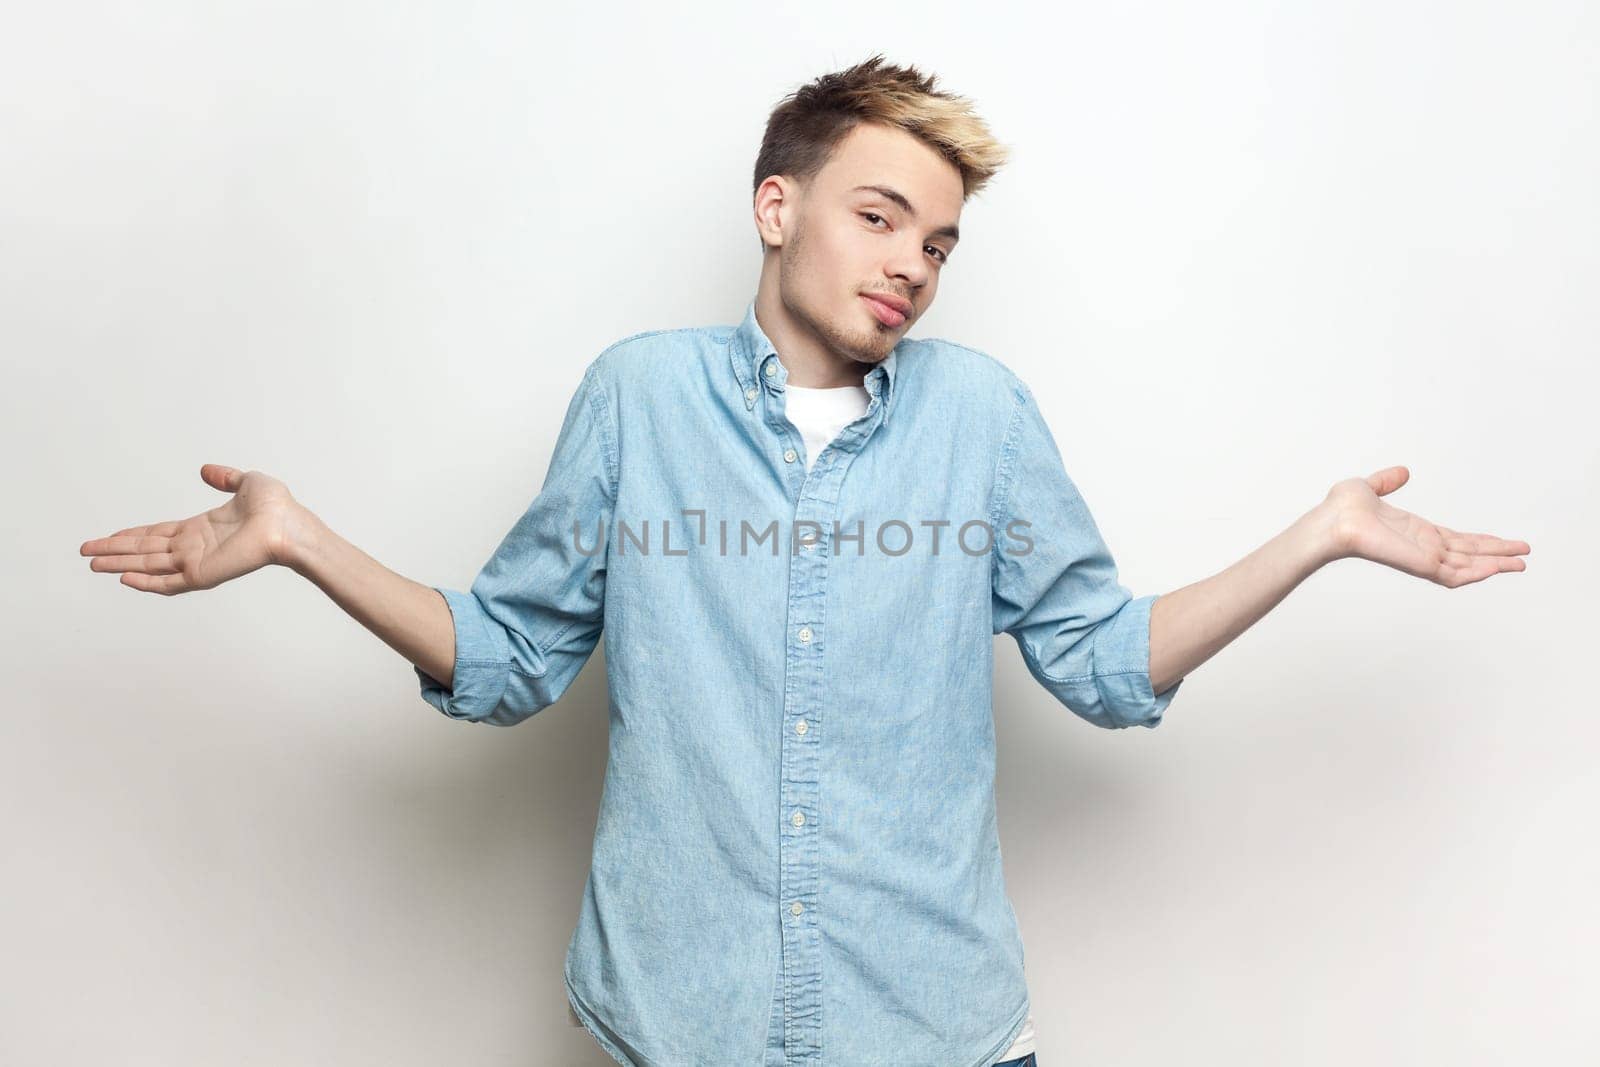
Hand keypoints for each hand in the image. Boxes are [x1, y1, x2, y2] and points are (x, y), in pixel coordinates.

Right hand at [79, 464, 307, 594]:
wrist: (288, 524)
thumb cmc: (277, 507)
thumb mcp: (246, 483)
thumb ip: (224, 477)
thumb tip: (207, 470)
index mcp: (201, 528)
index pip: (158, 533)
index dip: (132, 534)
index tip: (110, 535)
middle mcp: (194, 547)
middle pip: (144, 550)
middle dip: (114, 550)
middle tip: (85, 552)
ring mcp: (196, 561)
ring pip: (148, 564)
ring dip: (118, 563)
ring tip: (91, 563)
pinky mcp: (202, 574)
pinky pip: (168, 582)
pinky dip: (145, 582)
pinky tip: (123, 577)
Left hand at [1321, 465, 1529, 587]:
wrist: (1332, 520)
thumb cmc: (1341, 509)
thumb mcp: (1370, 488)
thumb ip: (1387, 482)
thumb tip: (1401, 472)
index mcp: (1416, 532)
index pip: (1457, 540)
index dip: (1482, 542)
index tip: (1505, 541)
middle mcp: (1422, 547)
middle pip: (1469, 554)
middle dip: (1498, 554)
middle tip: (1525, 554)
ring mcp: (1422, 558)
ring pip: (1468, 566)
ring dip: (1495, 564)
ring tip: (1521, 563)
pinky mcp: (1420, 565)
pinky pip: (1454, 574)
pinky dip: (1477, 572)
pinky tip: (1497, 568)